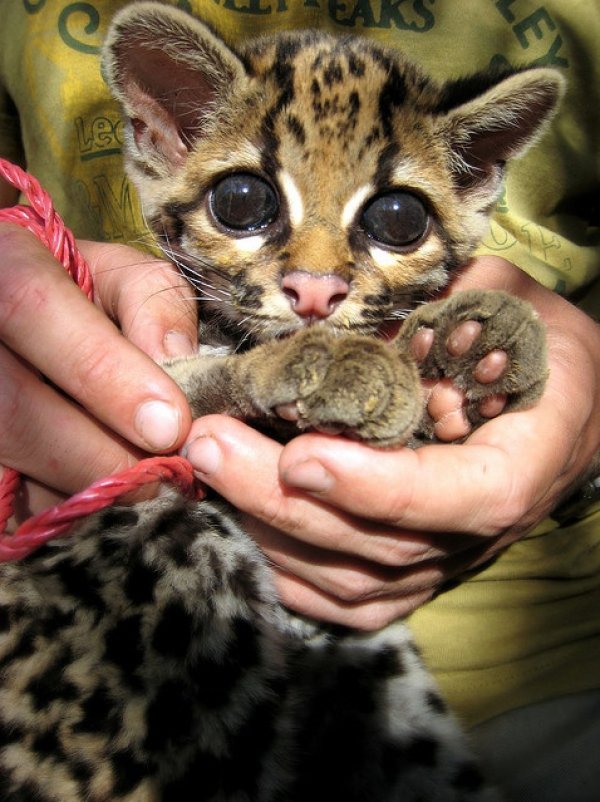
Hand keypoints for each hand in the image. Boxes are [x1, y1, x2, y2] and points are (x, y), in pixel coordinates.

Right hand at [0, 223, 196, 523]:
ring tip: (128, 482)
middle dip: (97, 454)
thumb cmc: (83, 297)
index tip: (169, 426)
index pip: (34, 308)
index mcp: (3, 264)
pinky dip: (52, 502)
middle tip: (158, 474)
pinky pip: (7, 497)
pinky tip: (88, 492)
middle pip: (12, 406)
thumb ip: (155, 302)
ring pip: (6, 461)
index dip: (104, 374)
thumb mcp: (122, 277)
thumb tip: (176, 358)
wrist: (18, 321)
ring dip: (75, 486)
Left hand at [183, 257, 599, 628]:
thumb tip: (342, 307)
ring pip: (353, 580)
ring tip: (206, 471)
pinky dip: (289, 575)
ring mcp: (445, 559)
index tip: (302, 455)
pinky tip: (239, 528)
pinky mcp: (414, 572)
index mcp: (521, 459)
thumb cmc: (539, 346)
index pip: (455, 495)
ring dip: (271, 533)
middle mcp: (481, 528)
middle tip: (210, 444)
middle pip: (379, 543)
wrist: (565, 408)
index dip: (377, 485)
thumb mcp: (508, 300)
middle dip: (286, 499)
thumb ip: (444, 297)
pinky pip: (349, 599)